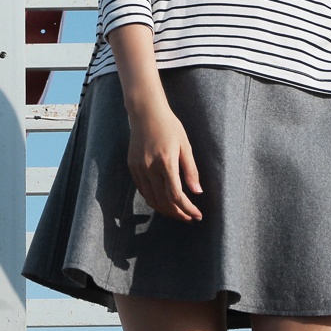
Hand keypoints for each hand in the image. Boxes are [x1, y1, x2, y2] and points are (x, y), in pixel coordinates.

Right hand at [126, 103, 202, 221]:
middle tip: (190, 217)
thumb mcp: (185, 146)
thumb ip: (191, 170)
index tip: (197, 215)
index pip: (175, 196)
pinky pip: (143, 190)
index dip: (187, 209)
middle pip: (163, 202)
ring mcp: (138, 168)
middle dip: (178, 213)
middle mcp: (149, 168)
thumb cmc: (169, 126)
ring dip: (165, 210)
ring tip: (178, 212)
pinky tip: (164, 200)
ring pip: (151, 199)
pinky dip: (154, 199)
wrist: (146, 112)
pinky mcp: (132, 166)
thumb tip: (197, 192)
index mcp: (165, 162)